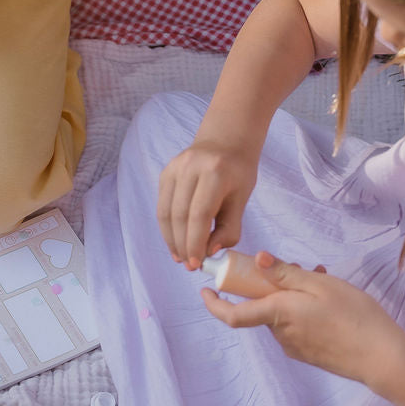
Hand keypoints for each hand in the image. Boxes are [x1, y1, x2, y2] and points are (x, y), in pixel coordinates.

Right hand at [157, 137, 257, 266]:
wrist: (225, 140)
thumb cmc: (238, 172)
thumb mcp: (242, 199)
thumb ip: (229, 227)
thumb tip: (209, 251)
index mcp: (215, 172)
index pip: (199, 214)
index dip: (195, 242)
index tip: (196, 264)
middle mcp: (190, 167)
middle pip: (179, 215)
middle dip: (182, 245)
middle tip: (189, 265)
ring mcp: (174, 167)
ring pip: (166, 212)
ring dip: (171, 239)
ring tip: (180, 256)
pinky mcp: (165, 172)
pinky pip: (162, 205)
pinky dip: (167, 226)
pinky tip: (175, 240)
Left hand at [202, 252, 404, 386]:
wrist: (383, 359)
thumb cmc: (354, 317)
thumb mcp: (321, 285)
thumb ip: (287, 273)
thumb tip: (259, 260)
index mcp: (278, 314)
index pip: (233, 314)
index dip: (214, 303)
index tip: (205, 289)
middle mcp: (281, 334)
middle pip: (262, 306)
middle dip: (271, 285)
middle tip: (299, 267)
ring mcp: (295, 347)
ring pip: (282, 314)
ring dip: (292, 295)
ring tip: (322, 278)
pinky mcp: (309, 354)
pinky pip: (296, 326)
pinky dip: (303, 309)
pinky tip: (329, 299)